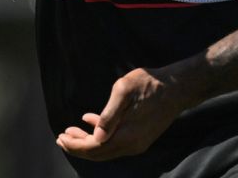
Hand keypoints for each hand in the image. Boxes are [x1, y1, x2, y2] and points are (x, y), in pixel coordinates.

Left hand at [55, 67, 187, 160]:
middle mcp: (132, 145)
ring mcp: (138, 142)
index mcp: (126, 135)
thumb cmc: (149, 84)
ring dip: (88, 141)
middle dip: (78, 147)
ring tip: (71, 131)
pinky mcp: (141, 136)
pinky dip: (101, 135)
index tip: (60, 139)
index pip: (94, 149)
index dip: (75, 146)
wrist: (177, 87)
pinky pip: (116, 141)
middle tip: (60, 138)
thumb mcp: (124, 91)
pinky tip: (90, 121)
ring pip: (106, 148)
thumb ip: (109, 114)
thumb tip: (97, 136)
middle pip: (98, 153)